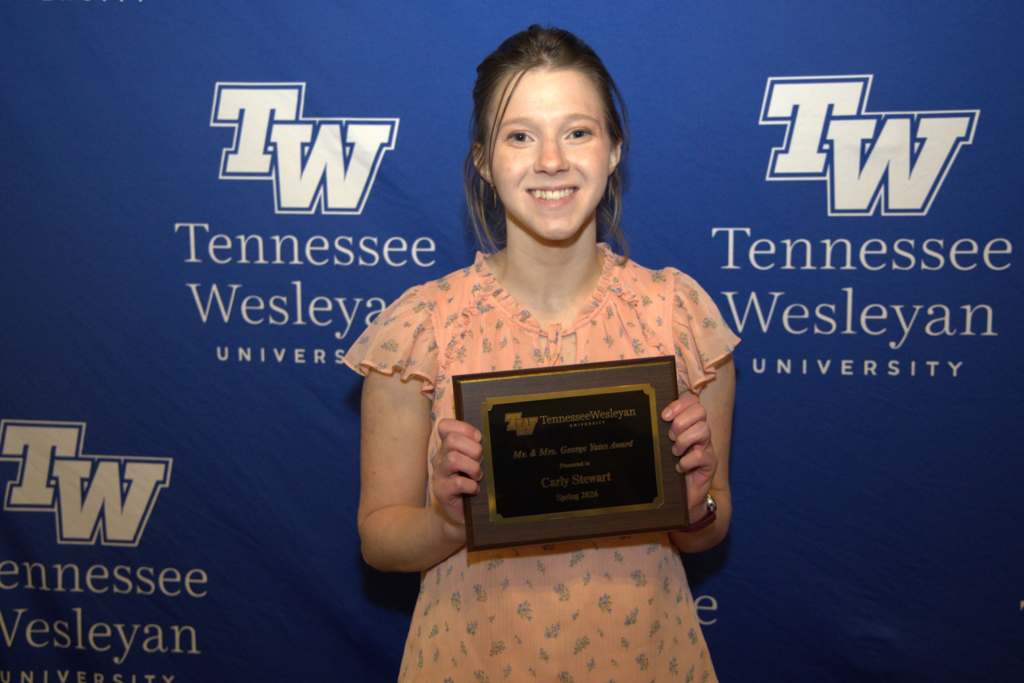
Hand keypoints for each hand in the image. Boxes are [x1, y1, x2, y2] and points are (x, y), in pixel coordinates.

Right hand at [431, 418, 483, 538]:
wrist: (464, 514)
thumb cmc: (473, 482)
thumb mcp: (475, 461)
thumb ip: (478, 448)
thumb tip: (490, 438)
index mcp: (448, 447)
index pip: (445, 426)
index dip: (464, 428)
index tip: (478, 439)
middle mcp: (440, 458)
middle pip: (452, 440)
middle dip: (473, 449)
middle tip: (480, 462)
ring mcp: (439, 474)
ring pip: (453, 458)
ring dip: (472, 467)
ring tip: (478, 477)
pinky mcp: (440, 491)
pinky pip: (457, 482)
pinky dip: (471, 486)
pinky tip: (474, 490)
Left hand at [661, 392, 716, 515]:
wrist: (682, 497)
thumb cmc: (669, 469)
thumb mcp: (662, 447)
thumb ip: (659, 432)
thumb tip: (644, 418)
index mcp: (689, 424)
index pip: (693, 401)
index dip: (679, 404)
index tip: (664, 416)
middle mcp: (700, 433)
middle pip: (700, 411)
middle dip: (681, 422)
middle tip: (670, 438)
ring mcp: (707, 447)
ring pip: (704, 429)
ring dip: (684, 440)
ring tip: (675, 453)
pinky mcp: (710, 464)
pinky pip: (701, 455)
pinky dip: (687, 461)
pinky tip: (679, 468)